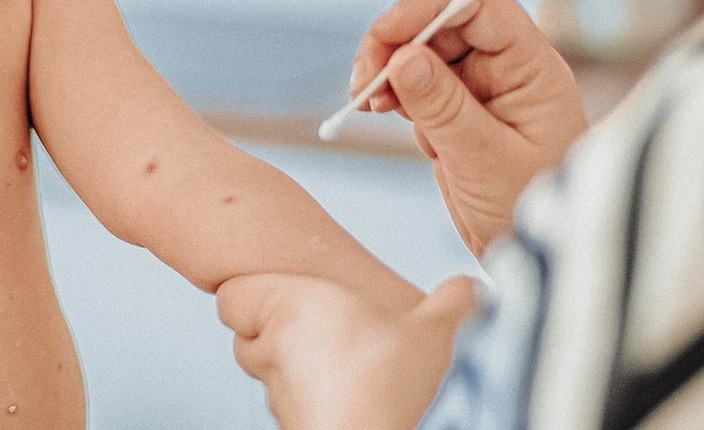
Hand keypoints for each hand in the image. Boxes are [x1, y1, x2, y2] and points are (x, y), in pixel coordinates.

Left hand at [218, 274, 477, 429]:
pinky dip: (312, 403)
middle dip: (277, 333)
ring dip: (296, 371)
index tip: (288, 297)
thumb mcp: (437, 330)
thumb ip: (452, 301)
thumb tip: (471, 287)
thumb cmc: (394, 385)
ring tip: (345, 371)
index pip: (233, 296)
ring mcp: (278, 398)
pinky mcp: (292, 429)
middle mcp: (273, 352)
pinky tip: (351, 404)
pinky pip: (292, 408)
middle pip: (248, 337)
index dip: (254, 294)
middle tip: (327, 331)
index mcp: (291, 307)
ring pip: (270, 376)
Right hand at [350, 0, 585, 253]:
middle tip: (361, 82)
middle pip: (443, 23)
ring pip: (424, 51)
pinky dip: (393, 93)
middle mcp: (508, 69)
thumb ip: (444, 108)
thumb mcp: (484, 161)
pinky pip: (418, 84)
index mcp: (531, 68)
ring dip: (388, 69)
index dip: (427, 7)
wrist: (537, 257)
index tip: (383, 37)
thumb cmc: (529, 210)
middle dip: (396, 42)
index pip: (479, 5)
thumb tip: (402, 57)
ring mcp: (482, 89)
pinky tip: (380, 112)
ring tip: (366, 103)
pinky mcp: (459, 112)